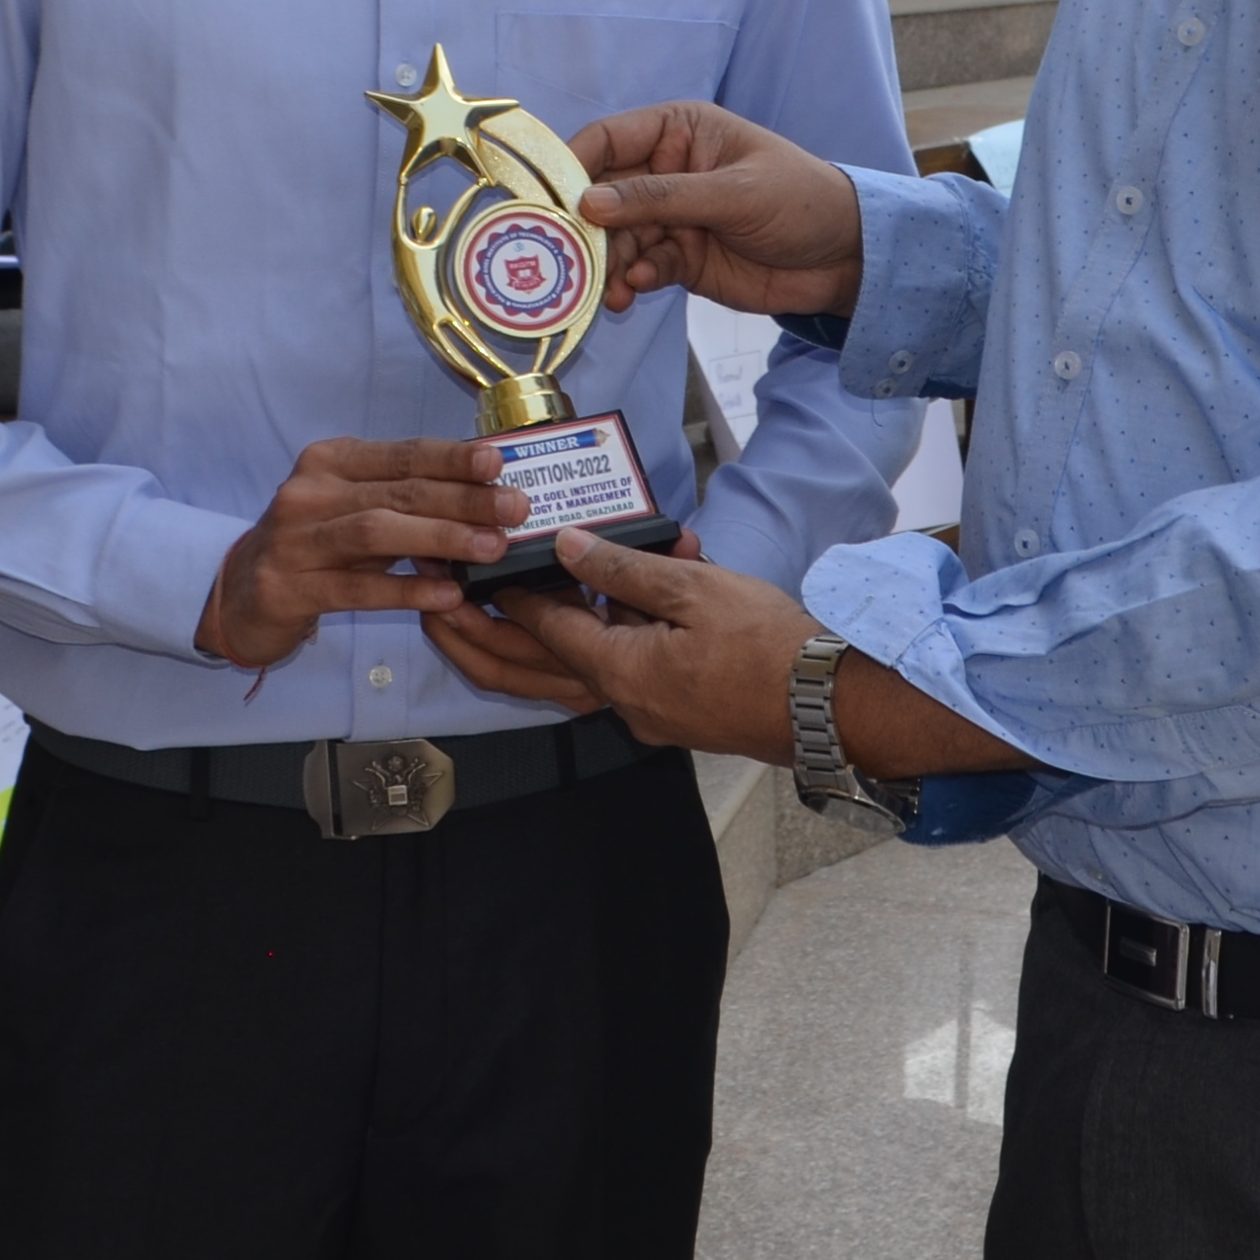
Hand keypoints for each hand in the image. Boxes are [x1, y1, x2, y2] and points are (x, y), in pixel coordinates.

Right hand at [198, 438, 521, 668]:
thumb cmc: (314, 547)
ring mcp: (294, 540)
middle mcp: (308, 492)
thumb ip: (404, 500)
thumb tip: (485, 495)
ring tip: (490, 549)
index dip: (452, 458)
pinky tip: (446, 595)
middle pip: (399, 491)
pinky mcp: (289, 587)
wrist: (238, 594)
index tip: (498, 462)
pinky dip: (405, 588)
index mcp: (330, 462)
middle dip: (463, 500)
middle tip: (514, 510)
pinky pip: (356, 587)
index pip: (402, 454)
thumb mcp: (353, 509)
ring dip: (441, 538)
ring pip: (377, 531)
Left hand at [438, 528, 813, 756]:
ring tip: (485, 617)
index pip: (542, 627)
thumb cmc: (767, 645)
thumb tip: (566, 546)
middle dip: (476, 641)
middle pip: (528, 675)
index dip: (504, 594)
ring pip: (561, 683)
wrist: (825, 704)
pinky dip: (584, 649)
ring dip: (521, 650)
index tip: (468, 566)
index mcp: (617, 669)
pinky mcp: (667, 713)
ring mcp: (642, 713)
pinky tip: (593, 609)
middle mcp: (619, 701)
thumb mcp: (693, 590)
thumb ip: (623, 569)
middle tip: (434, 612)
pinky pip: (606, 679)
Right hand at [567, 100, 865, 316]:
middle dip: (585, 227)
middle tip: (568, 257)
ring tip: (607, 288)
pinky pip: (640, 268)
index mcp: (678, 131)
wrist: (846, 259)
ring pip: (617, 239)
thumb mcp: (733, 193)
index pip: (608, 139)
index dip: (573, 165)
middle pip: (603, 195)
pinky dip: (631, 281)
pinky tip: (631, 294)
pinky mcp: (679, 259)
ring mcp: (670, 217)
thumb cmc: (801, 200)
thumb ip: (662, 199)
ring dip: (606, 264)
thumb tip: (591, 203)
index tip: (548, 200)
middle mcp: (665, 171)